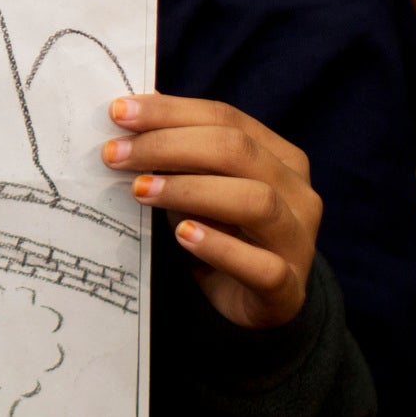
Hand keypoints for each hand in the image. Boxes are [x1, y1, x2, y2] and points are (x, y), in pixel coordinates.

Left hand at [105, 94, 320, 329]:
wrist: (257, 304)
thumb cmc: (222, 235)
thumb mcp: (200, 188)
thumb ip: (177, 155)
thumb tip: (127, 115)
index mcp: (281, 157)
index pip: (226, 118)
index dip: (171, 112)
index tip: (118, 114)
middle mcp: (298, 192)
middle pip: (238, 151)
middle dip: (169, 146)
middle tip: (116, 154)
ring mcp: (299, 241)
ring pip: (255, 201)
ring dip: (191, 190)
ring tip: (141, 191)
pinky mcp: (288, 289)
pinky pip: (262, 266)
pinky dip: (220, 247)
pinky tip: (183, 235)